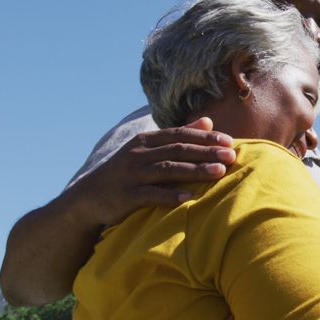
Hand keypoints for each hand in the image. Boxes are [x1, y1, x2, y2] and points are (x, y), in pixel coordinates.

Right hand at [62, 117, 236, 228]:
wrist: (88, 197)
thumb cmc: (127, 173)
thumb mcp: (147, 150)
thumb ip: (178, 136)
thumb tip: (208, 122)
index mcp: (146, 141)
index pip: (180, 135)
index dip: (205, 138)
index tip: (230, 142)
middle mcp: (138, 154)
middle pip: (178, 150)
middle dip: (206, 152)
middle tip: (231, 156)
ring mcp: (131, 175)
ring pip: (167, 170)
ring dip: (195, 171)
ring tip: (219, 173)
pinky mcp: (126, 196)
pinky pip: (150, 195)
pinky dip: (170, 195)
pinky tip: (189, 197)